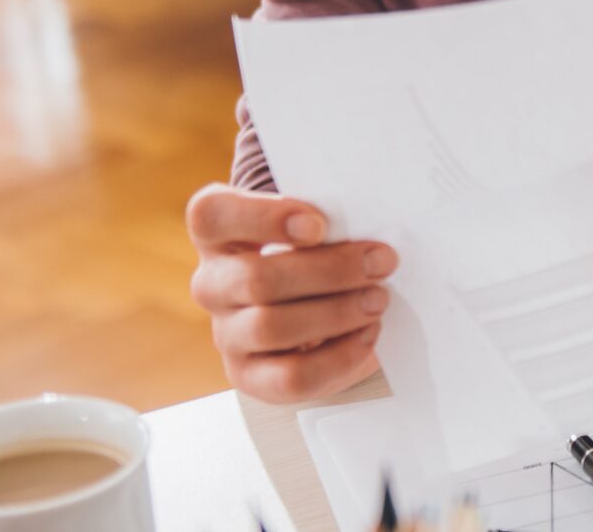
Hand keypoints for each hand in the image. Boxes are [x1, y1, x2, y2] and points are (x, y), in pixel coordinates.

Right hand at [186, 184, 395, 402]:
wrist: (315, 313)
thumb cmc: (314, 255)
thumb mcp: (315, 229)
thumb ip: (328, 223)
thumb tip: (370, 241)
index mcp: (218, 233)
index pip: (211, 216)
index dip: (262, 218)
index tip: (318, 225)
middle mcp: (212, 284)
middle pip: (255, 279)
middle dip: (329, 270)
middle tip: (381, 262)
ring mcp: (226, 334)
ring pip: (271, 328)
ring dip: (336, 313)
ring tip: (377, 300)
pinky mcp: (250, 376)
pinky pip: (291, 376)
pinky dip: (338, 356)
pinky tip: (367, 334)